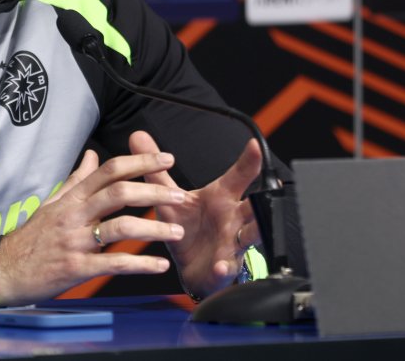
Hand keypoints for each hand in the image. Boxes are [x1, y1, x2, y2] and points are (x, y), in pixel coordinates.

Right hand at [0, 149, 186, 305]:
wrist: (4, 270)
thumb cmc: (31, 238)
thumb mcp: (51, 204)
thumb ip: (76, 180)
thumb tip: (92, 155)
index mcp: (71, 198)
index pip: (108, 171)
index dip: (139, 162)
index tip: (165, 158)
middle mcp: (74, 215)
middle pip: (118, 193)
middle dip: (153, 190)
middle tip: (180, 194)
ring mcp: (75, 241)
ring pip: (120, 227)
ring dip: (153, 228)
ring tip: (177, 232)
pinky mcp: (76, 268)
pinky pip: (113, 263)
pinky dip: (139, 264)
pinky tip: (159, 265)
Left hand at [128, 131, 262, 298]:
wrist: (191, 267)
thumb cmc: (187, 227)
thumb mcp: (169, 197)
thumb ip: (156, 169)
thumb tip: (138, 136)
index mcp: (222, 198)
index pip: (238, 176)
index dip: (248, 161)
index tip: (255, 145)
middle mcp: (233, 219)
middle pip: (253, 205)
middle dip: (260, 198)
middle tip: (266, 191)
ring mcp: (232, 244)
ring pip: (251, 236)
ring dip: (253, 232)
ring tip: (252, 228)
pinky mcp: (224, 268)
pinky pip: (227, 268)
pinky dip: (224, 267)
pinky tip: (221, 265)